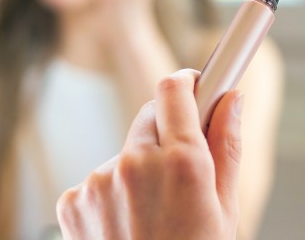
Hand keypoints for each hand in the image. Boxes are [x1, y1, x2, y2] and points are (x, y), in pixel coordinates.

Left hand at [56, 70, 242, 239]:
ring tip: (153, 209)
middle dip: (168, 130)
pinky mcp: (73, 198)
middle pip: (150, 115)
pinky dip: (114, 190)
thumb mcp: (225, 208)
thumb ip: (227, 144)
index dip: (186, 83)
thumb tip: (231, 98)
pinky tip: (127, 221)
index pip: (174, 89)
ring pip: (126, 149)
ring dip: (140, 165)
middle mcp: (136, 164)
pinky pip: (100, 175)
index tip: (195, 86)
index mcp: (182, 163)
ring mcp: (99, 181)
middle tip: (181, 164)